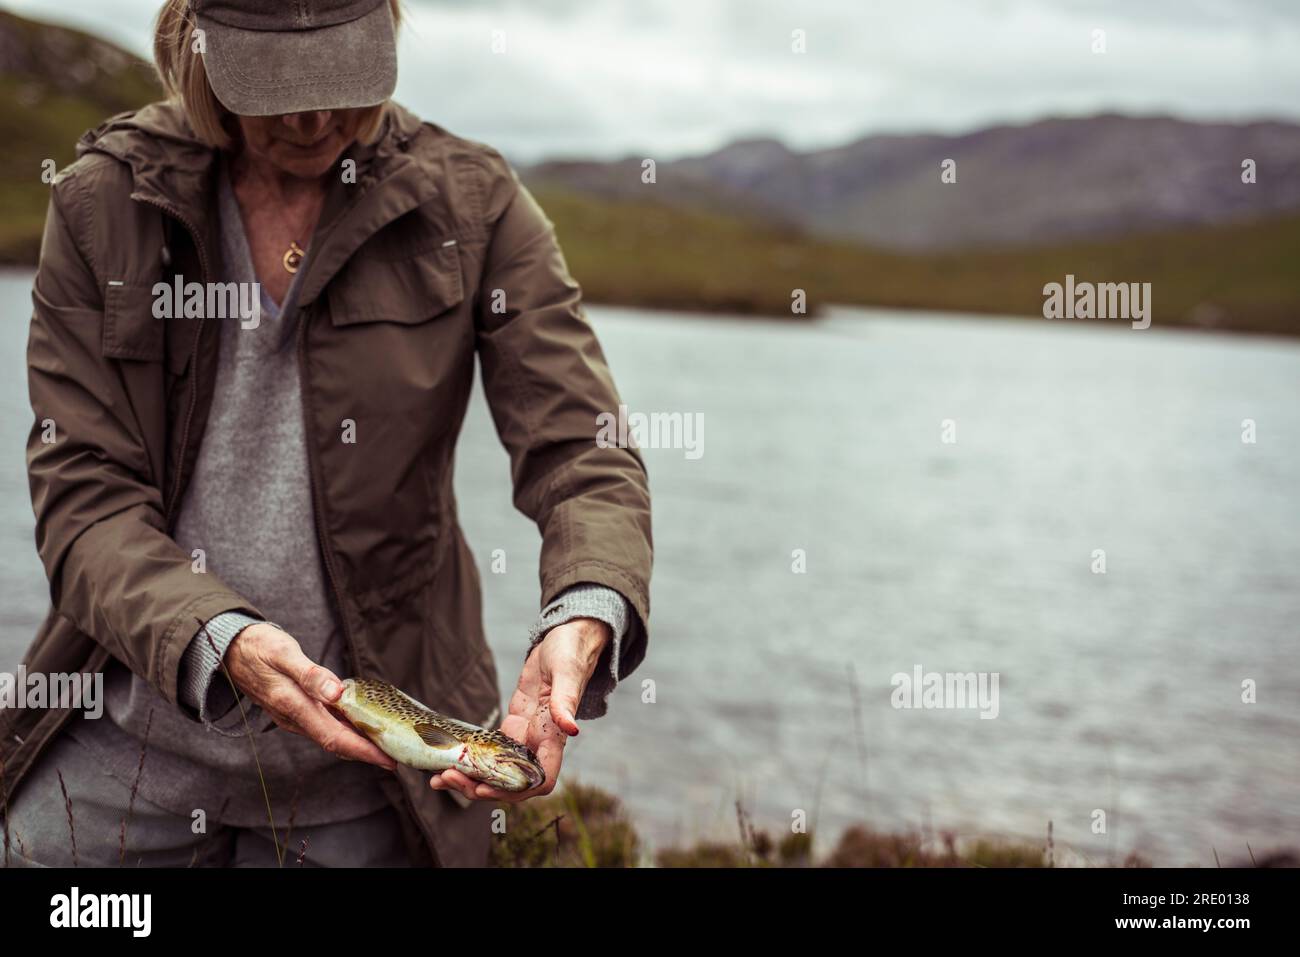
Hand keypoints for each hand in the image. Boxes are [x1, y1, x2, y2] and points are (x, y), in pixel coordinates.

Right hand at [223, 622, 395, 769]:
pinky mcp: (293, 710)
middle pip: (335, 743)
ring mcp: (292, 716)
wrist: (229, 649)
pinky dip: (344, 730)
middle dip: (366, 753)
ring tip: (385, 745)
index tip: (388, 760)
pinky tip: (360, 725)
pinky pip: (322, 726)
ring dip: (356, 744)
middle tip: (397, 758)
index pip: (334, 737)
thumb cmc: (258, 647)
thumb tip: (337, 693)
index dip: (363, 751)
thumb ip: (310, 674)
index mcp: (293, 705)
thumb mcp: (284, 653)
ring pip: (329, 736)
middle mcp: (293, 717)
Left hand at [430, 617, 610, 802]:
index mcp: (554, 735)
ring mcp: (524, 734)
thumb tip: (572, 729)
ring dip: (469, 777)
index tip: (484, 787)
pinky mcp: (513, 723)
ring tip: (438, 777)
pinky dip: (470, 757)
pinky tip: (446, 758)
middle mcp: (539, 741)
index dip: (513, 790)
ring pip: (496, 769)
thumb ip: (566, 702)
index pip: (539, 779)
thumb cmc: (571, 652)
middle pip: (510, 782)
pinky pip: (490, 749)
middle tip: (446, 779)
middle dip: (479, 786)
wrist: (567, 639)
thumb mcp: (567, 673)